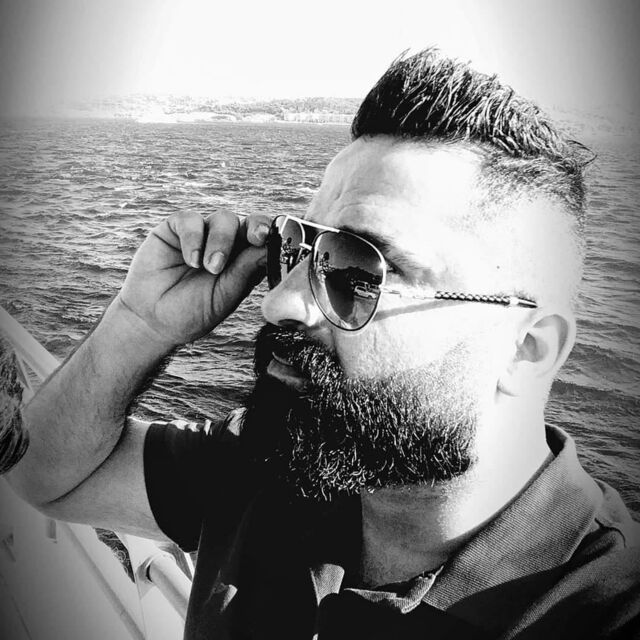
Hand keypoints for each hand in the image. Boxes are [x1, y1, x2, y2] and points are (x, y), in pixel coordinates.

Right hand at [118, 210, 269, 345]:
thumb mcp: (223, 297)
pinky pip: (190, 220)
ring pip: (223, 219)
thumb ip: (244, 272)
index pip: (265, 242)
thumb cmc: (191, 312)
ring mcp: (202, 234)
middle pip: (249, 223)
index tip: (276, 242)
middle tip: (255, 238)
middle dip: (256, 226)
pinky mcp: (175, 229)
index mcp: (245, 262)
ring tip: (210, 267)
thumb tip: (269, 249)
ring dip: (221, 241)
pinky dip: (193, 238)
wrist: (151, 320)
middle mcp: (227, 244)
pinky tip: (191, 260)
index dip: (273, 237)